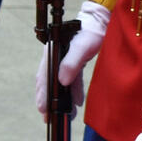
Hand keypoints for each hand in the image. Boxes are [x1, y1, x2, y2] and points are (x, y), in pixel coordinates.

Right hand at [34, 0, 107, 118]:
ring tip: (65, 114)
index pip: (44, 78)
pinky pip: (70, 80)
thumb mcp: (81, 48)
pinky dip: (72, 91)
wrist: (99, 23)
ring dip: (61, 98)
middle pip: (47, 82)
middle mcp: (53, 57)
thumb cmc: (89, 33)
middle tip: (47, 117)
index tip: (42, 109)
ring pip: (58, 83)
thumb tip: (61, 82)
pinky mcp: (72, 62)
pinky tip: (75, 101)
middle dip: (47, 100)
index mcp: (51, 53)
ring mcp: (62, 60)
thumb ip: (71, 64)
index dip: (42, 94)